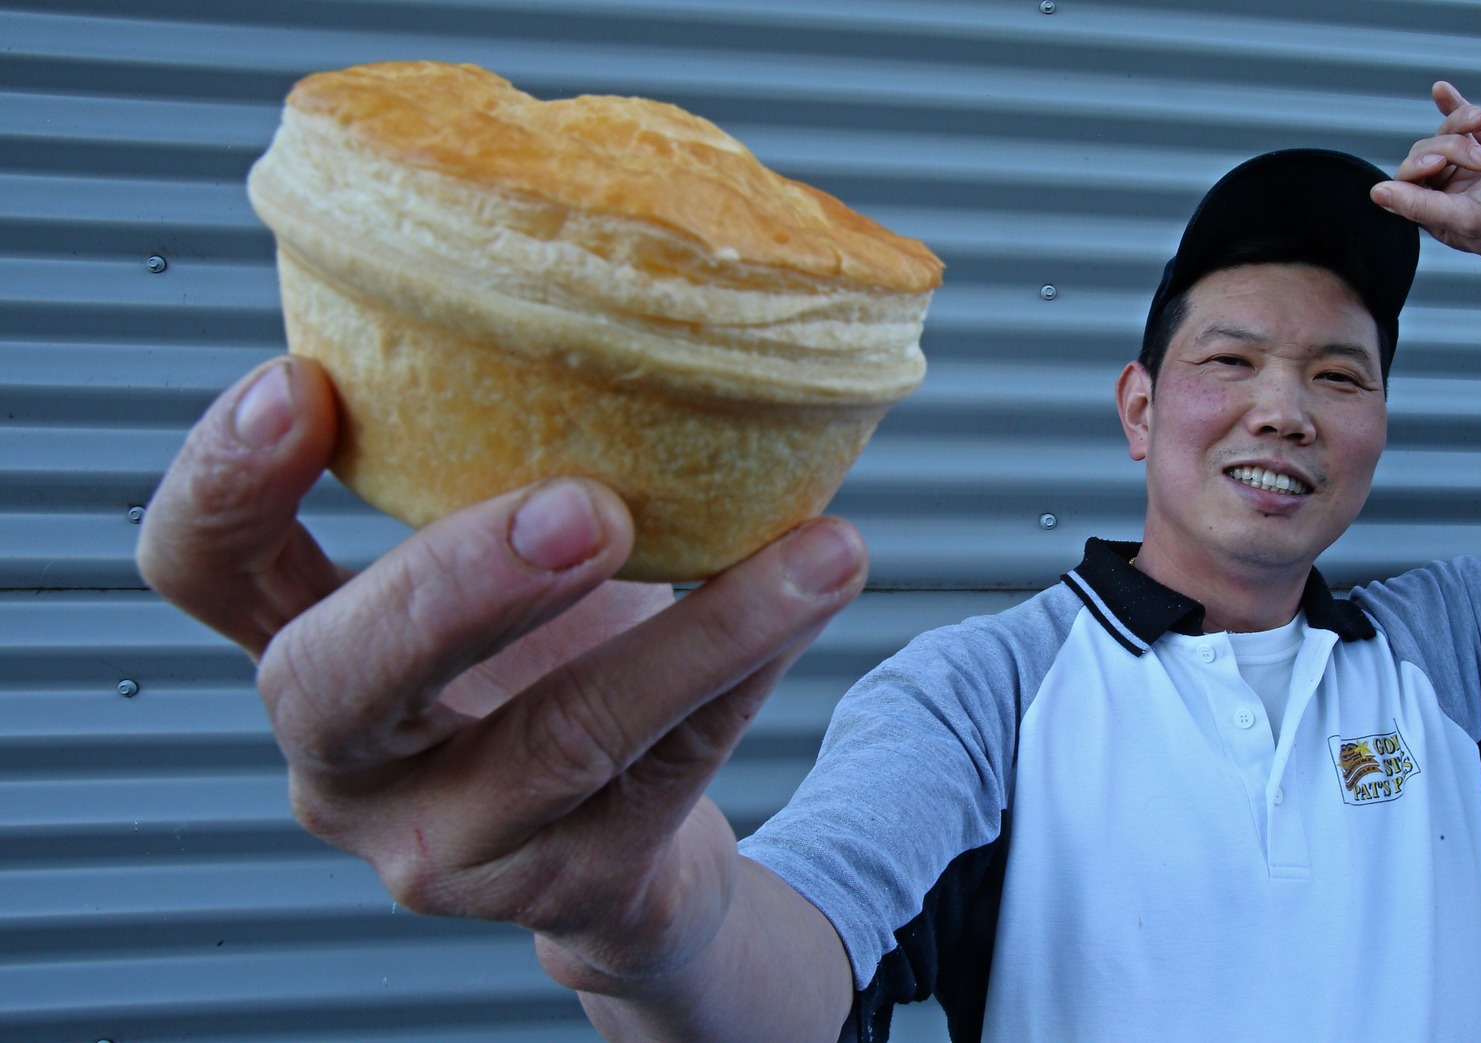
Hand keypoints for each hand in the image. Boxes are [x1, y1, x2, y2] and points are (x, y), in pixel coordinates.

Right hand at [137, 355, 865, 991]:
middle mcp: (346, 763)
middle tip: (585, 509)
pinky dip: (751, 670)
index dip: (223, 483)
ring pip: (559, 740)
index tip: (300, 380)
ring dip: (698, 634)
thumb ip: (502, 471)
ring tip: (811, 554)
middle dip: (455, 585)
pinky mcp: (568, 887)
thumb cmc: (549, 669)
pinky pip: (671, 768)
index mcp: (304, 647)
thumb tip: (638, 287)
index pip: (201, 571)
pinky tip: (813, 595)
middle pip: (337, 682)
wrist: (628, 851)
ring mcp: (450, 844)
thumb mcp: (502, 569)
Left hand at [1370, 81, 1480, 260]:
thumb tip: (1376, 194)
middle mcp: (1463, 199)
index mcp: (1451, 223)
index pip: (1406, 188)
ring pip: (1446, 138)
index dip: (1416, 169)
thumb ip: (1422, 206)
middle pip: (1426, 159)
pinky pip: (1469, 126)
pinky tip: (1441, 90)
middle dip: (1447, 147)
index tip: (1438, 164)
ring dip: (1461, 128)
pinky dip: (1454, 108)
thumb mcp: (1474, 216)